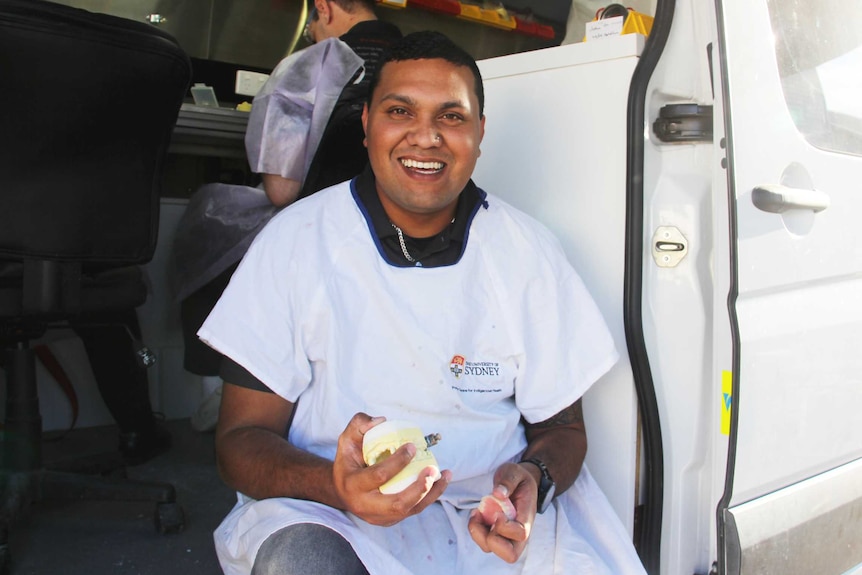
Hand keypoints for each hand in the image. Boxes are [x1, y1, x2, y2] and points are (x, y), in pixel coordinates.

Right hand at [332, 413, 450, 525]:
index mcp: (353, 484)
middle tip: (431, 468)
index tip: (412, 447)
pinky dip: (429, 497)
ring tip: (443, 475)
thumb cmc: (348, 461)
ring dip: (430, 493)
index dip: (398, 462)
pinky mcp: (389, 520)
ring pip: (409, 510)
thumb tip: (382, 421)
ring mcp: (378, 516)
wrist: (341, 491)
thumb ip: (360, 424)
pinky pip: (413, 511)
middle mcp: (365, 505)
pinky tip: (440, 482)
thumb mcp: (347, 440)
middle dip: (418, 488)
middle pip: (397, 504)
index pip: (379, 476)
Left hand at [467, 461, 535, 562]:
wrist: (519, 482)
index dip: (505, 527)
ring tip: (476, 512)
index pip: (520, 534)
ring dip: (478, 533)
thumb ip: (508, 480)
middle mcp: (518, 532)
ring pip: (491, 549)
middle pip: (510, 555)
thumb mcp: (515, 471)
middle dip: (491, 540)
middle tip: (484, 518)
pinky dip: (475, 529)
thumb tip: (498, 494)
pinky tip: (476, 513)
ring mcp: (506, 535)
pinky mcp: (495, 532)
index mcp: (527, 517)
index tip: (497, 511)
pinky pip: (482, 540)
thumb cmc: (518, 477)